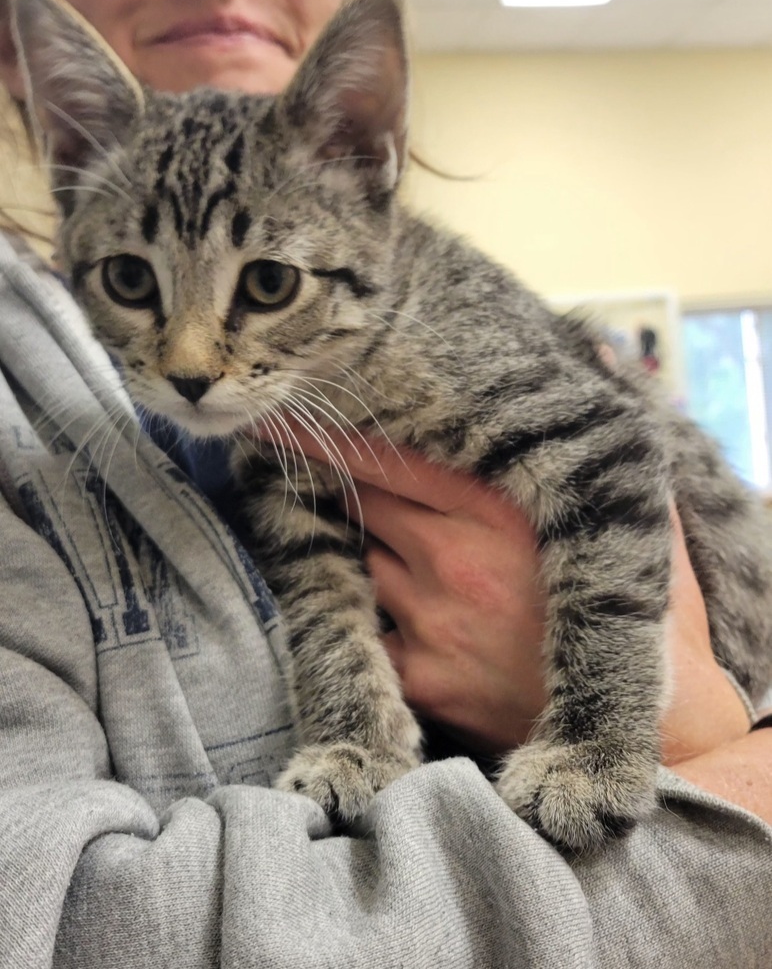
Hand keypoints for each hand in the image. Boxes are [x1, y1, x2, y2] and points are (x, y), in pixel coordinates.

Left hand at [263, 421, 748, 759]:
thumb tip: (592, 358)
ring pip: (367, 564)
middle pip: (364, 505)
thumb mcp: (627, 513)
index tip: (285, 414)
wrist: (653, 725)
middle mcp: (452, 558)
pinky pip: (376, 631)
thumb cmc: (635, 610)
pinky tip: (425, 626)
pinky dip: (389, 622)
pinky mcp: (420, 677)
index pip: (390, 458)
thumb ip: (589, 445)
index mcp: (497, 510)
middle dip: (344, 489)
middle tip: (317, 473)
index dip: (332, 436)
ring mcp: (429, 618)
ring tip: (415, 564)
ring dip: (378, 557)